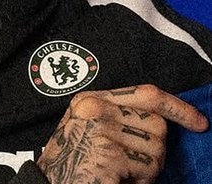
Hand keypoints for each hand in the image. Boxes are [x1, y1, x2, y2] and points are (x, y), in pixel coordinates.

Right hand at [37, 84, 207, 183]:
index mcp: (91, 98)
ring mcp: (101, 128)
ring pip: (156, 148)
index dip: (177, 107)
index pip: (147, 93)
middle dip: (154, 151)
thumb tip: (164, 121)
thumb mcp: (90, 130)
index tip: (198, 122)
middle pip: (157, 125)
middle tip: (129, 167)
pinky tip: (116, 181)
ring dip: (147, 170)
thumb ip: (119, 117)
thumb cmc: (71, 165)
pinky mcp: (109, 153)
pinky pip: (147, 170)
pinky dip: (140, 183)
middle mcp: (95, 107)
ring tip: (120, 174)